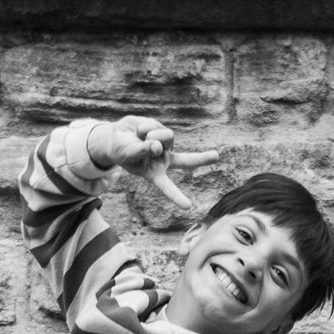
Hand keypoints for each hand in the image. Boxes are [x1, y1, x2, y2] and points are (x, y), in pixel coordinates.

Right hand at [88, 117, 219, 209]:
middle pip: (186, 161)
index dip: (176, 196)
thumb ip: (143, 151)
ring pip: (166, 137)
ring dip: (150, 135)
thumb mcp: (128, 154)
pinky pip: (156, 126)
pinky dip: (143, 127)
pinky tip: (138, 131)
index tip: (187, 207)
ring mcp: (166, 144)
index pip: (167, 187)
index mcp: (156, 173)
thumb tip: (158, 146)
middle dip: (201, 159)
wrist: (117, 137)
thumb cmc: (121, 152)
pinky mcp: (163, 130)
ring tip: (138, 137)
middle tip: (216, 157)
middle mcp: (165, 160)